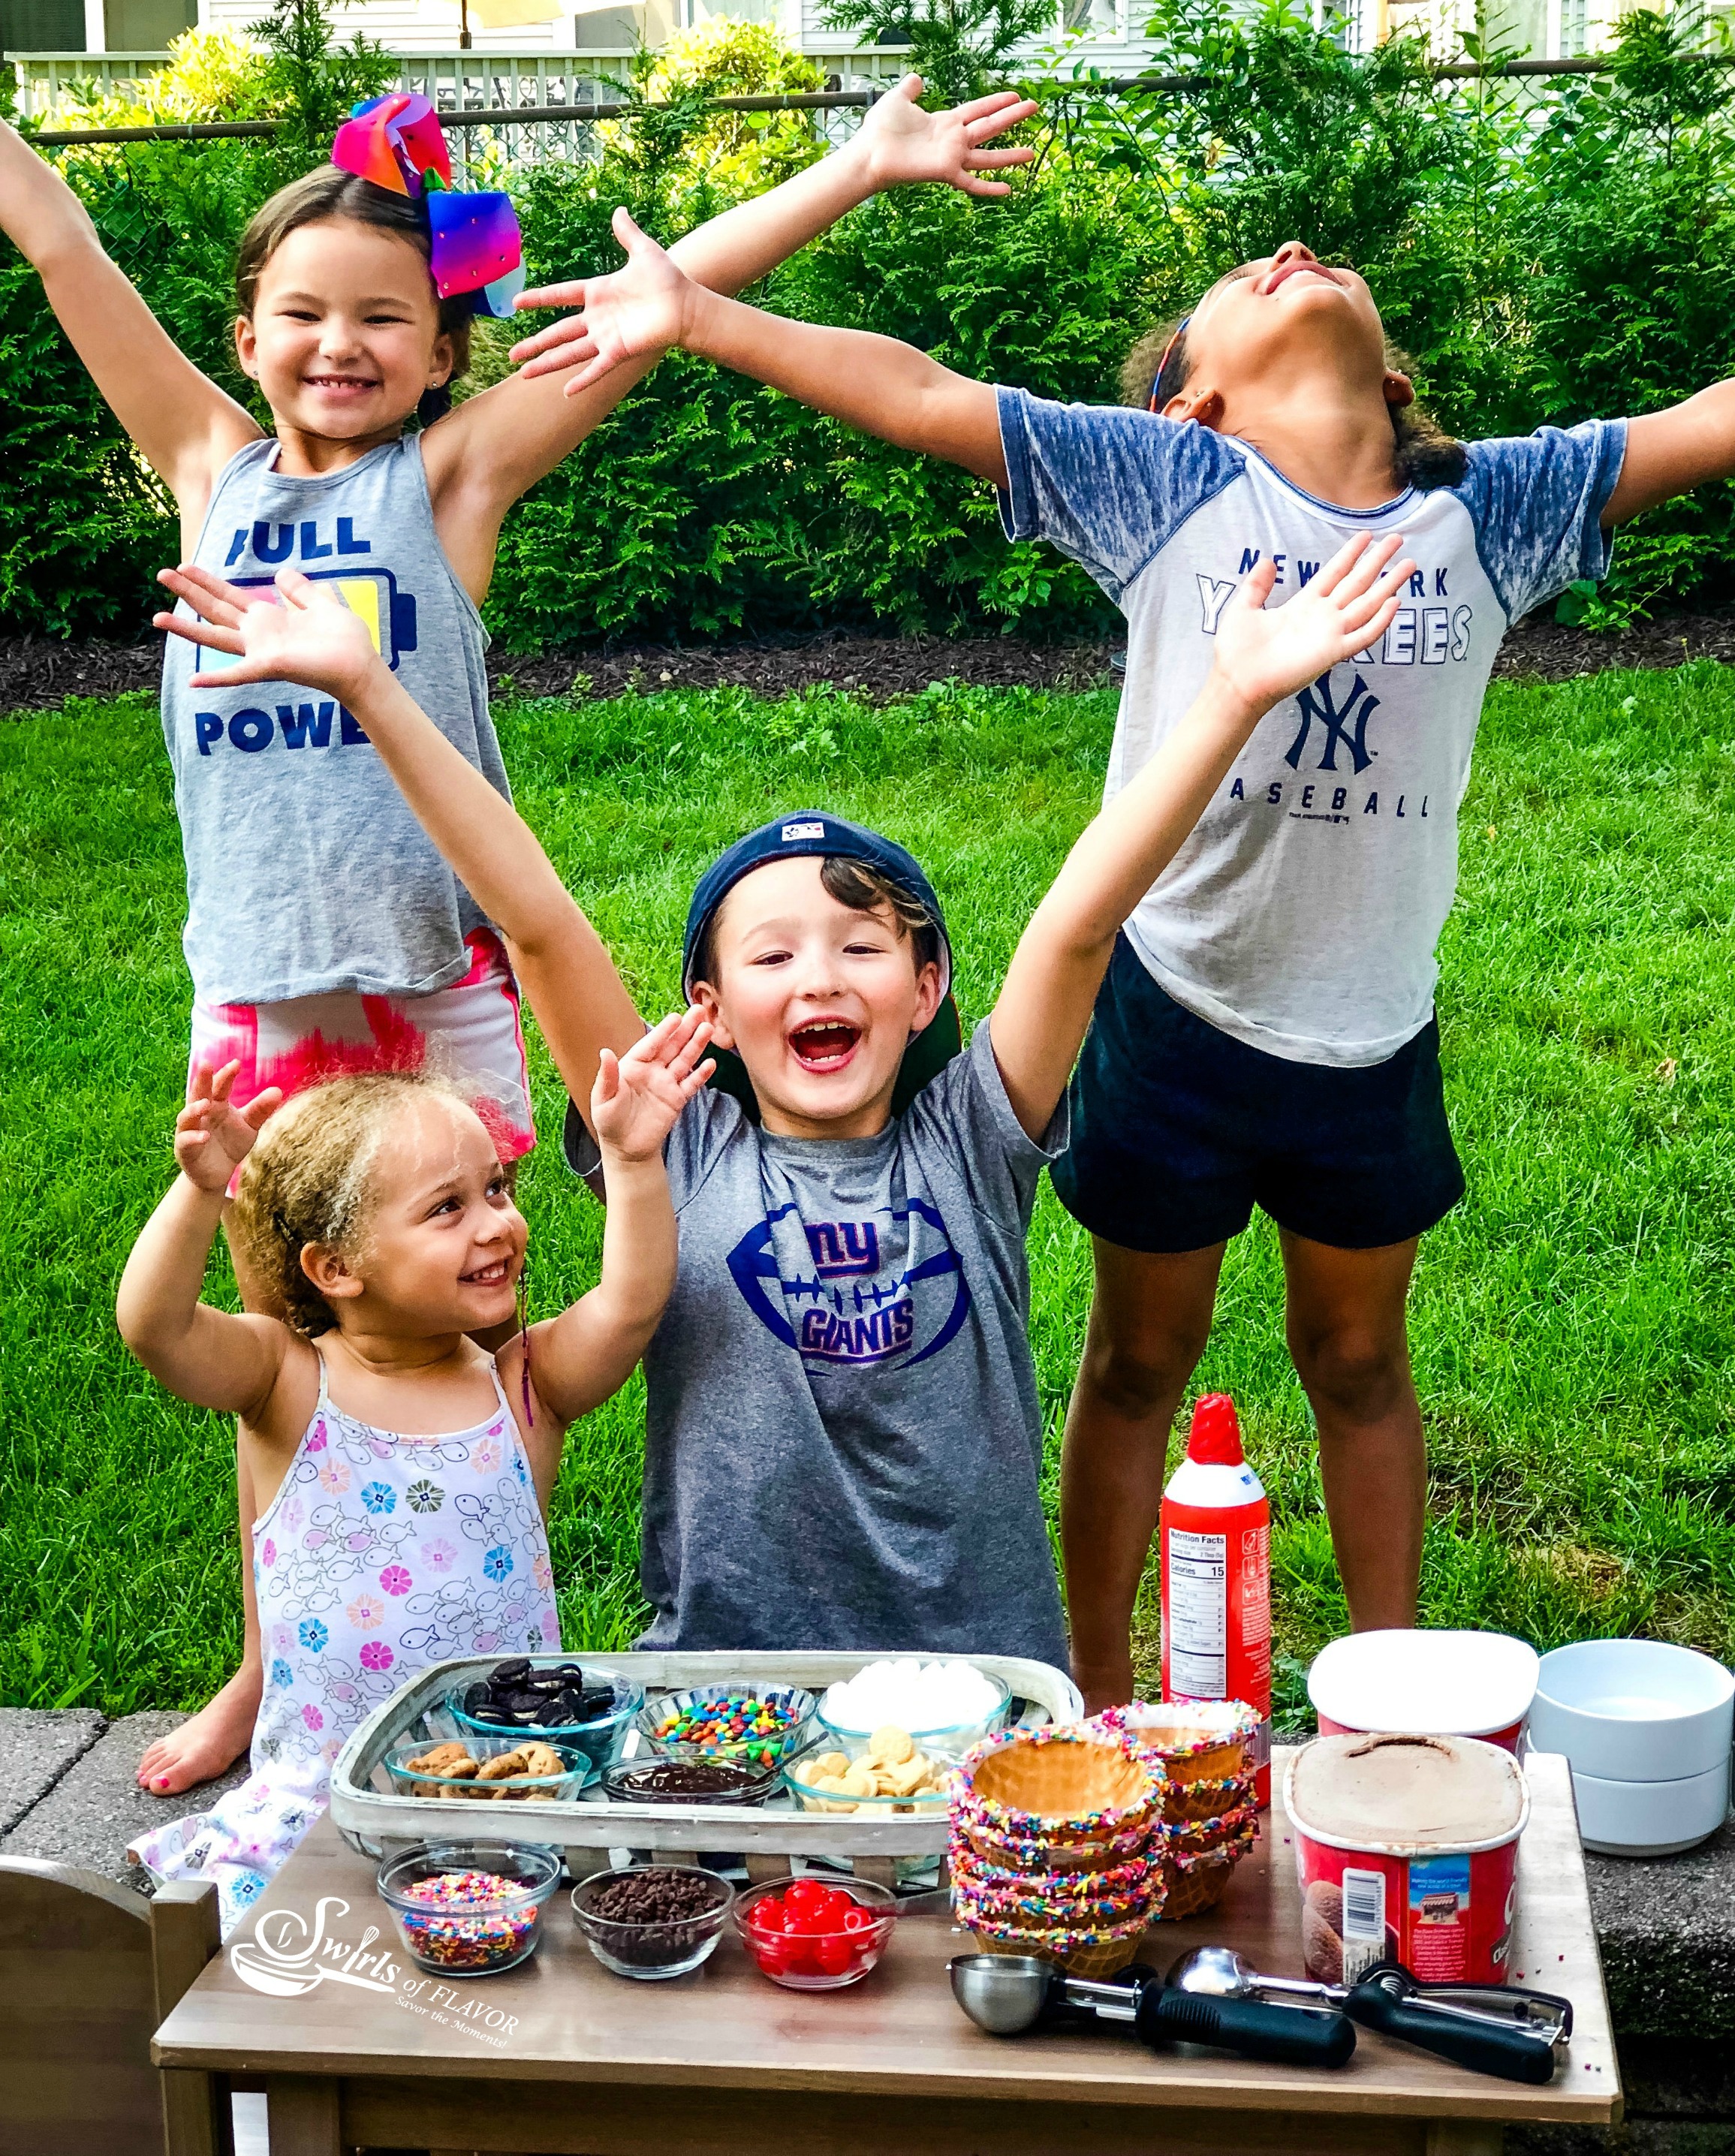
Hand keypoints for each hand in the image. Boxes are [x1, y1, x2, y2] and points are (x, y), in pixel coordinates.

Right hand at [153, 564, 380, 704]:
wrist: (360, 665)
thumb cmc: (345, 639)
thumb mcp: (322, 602)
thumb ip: (301, 590)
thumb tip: (281, 573)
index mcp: (270, 618)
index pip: (231, 595)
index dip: (207, 581)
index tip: (184, 566)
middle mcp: (259, 634)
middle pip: (215, 609)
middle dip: (188, 592)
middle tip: (160, 574)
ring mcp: (260, 651)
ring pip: (215, 637)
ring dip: (186, 628)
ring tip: (157, 618)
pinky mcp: (268, 666)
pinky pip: (237, 674)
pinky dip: (216, 678)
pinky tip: (193, 681)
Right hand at [175, 1060, 280, 1193]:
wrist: (218, 1173)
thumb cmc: (231, 1143)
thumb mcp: (249, 1126)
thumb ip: (260, 1109)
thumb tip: (277, 1090)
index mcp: (217, 1104)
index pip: (220, 1086)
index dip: (227, 1075)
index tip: (237, 1063)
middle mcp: (201, 1114)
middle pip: (199, 1093)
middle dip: (202, 1079)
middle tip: (205, 1064)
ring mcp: (190, 1130)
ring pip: (186, 1116)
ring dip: (194, 1109)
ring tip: (206, 1104)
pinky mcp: (185, 1150)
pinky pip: (185, 1141)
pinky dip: (193, 1137)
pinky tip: (204, 1136)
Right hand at [511, 209, 699, 389]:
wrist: (686, 306)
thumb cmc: (667, 280)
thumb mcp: (643, 251)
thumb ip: (627, 233)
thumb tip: (619, 210)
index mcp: (598, 293)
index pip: (560, 296)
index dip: (539, 299)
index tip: (517, 303)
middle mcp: (597, 318)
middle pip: (558, 333)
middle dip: (535, 344)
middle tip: (512, 355)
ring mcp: (607, 337)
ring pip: (570, 353)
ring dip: (547, 363)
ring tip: (524, 374)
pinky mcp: (619, 352)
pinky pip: (597, 368)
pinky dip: (583, 380)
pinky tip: (566, 392)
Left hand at [590, 1007, 715, 1162]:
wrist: (626, 1149)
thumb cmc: (609, 1122)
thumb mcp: (603, 1100)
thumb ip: (607, 1077)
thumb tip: (604, 1052)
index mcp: (633, 1066)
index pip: (650, 1044)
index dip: (663, 1031)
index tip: (675, 1017)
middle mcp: (652, 1071)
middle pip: (672, 1046)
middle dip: (686, 1029)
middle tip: (700, 1011)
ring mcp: (666, 1084)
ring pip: (684, 1060)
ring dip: (696, 1045)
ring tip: (708, 1029)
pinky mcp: (676, 1099)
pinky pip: (691, 1084)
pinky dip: (701, 1074)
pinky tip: (711, 1063)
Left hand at [850, 76, 1037, 195]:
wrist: (870, 152)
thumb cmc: (881, 129)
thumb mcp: (898, 99)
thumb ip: (910, 89)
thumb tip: (917, 78)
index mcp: (945, 122)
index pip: (977, 109)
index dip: (996, 101)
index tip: (1015, 94)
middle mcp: (953, 140)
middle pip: (989, 126)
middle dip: (1012, 116)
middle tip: (1035, 107)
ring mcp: (951, 157)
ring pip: (987, 156)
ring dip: (1009, 155)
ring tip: (1031, 153)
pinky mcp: (946, 171)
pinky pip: (972, 183)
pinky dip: (989, 188)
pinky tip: (1008, 190)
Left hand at [1210, 533, 1415, 717]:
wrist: (1235, 680)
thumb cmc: (1237, 650)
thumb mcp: (1244, 607)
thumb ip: (1257, 584)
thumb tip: (1267, 560)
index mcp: (1303, 604)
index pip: (1334, 573)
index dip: (1350, 554)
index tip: (1366, 536)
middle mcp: (1321, 617)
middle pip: (1357, 583)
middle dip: (1377, 562)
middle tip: (1398, 540)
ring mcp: (1329, 634)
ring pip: (1367, 604)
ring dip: (1388, 585)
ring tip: (1409, 565)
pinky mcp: (1332, 653)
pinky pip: (1362, 636)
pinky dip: (1379, 621)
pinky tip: (1394, 603)